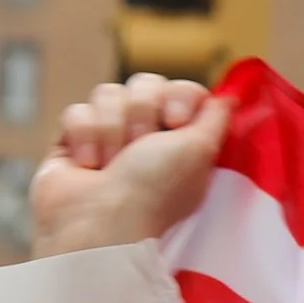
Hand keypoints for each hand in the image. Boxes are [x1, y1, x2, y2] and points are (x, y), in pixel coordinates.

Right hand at [34, 74, 231, 257]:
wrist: (101, 219)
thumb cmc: (155, 189)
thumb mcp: (200, 149)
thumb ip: (215, 117)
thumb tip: (230, 96)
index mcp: (183, 138)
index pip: (183, 89)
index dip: (178, 96)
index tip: (176, 120)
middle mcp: (149, 135)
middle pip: (145, 83)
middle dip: (142, 110)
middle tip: (141, 145)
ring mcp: (109, 135)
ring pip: (108, 93)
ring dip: (112, 127)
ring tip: (112, 162)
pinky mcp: (73, 141)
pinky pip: (77, 111)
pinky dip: (84, 137)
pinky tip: (88, 165)